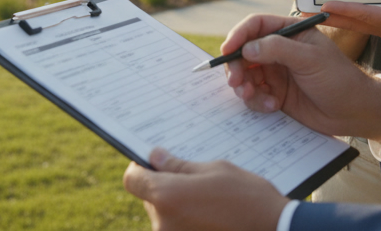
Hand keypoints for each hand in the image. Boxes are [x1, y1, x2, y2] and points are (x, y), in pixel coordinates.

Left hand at [122, 148, 287, 230]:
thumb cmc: (248, 198)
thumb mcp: (215, 170)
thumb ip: (180, 166)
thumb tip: (154, 158)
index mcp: (167, 196)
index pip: (132, 181)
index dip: (139, 170)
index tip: (152, 164)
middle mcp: (163, 223)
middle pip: (149, 199)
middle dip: (164, 187)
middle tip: (191, 179)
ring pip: (164, 216)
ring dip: (178, 206)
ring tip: (208, 200)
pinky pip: (178, 230)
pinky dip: (188, 222)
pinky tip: (211, 216)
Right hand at [221, 13, 380, 140]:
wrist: (353, 112)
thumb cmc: (338, 79)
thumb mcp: (310, 59)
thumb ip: (277, 49)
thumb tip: (246, 48)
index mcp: (290, 31)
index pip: (256, 25)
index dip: (238, 36)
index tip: (227, 51)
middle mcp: (280, 49)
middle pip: (244, 51)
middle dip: (236, 67)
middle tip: (236, 83)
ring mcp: (276, 71)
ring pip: (245, 74)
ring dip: (244, 86)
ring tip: (253, 98)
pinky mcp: (275, 92)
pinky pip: (254, 94)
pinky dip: (256, 101)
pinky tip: (272, 107)